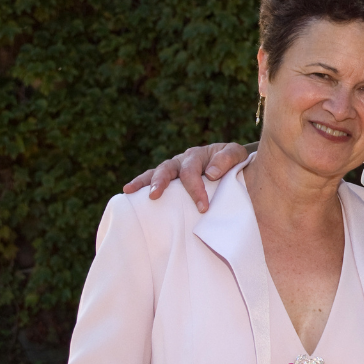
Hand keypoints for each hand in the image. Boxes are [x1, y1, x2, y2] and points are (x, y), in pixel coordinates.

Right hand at [122, 142, 249, 211]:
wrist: (232, 162)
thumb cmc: (233, 161)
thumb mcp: (236, 155)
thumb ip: (227, 159)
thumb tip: (211, 173)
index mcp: (197, 155)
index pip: (192, 172)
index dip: (195, 190)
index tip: (203, 208)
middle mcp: (182, 160)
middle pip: (168, 168)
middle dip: (161, 182)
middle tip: (155, 196)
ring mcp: (173, 168)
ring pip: (156, 172)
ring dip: (144, 182)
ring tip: (130, 190)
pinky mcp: (169, 178)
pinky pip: (152, 179)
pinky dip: (140, 184)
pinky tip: (127, 193)